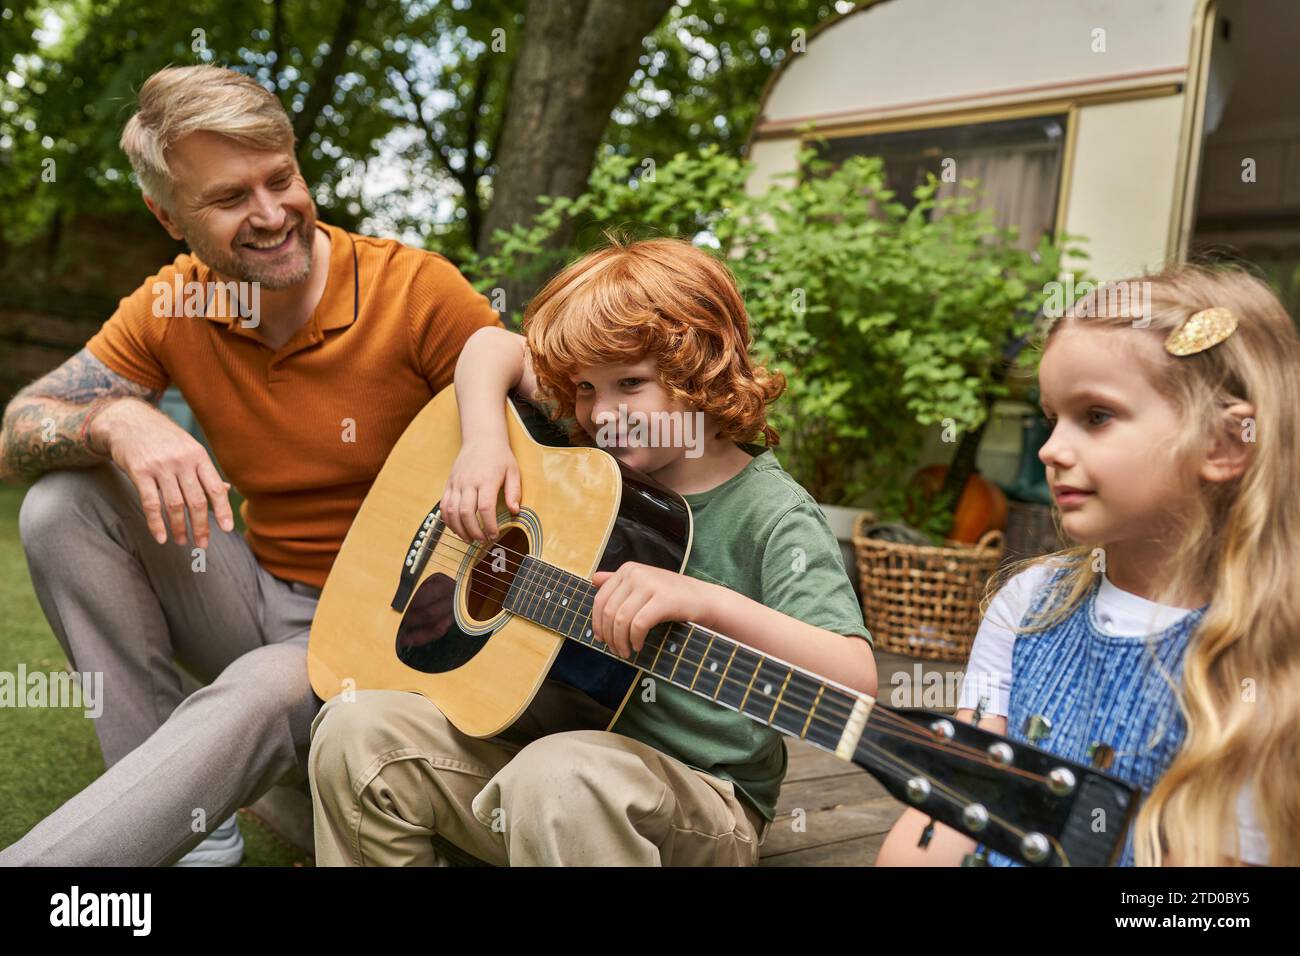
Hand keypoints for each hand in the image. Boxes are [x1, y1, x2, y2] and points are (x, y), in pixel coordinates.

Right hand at [93, 398, 233, 548]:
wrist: (128, 420)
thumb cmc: (164, 438)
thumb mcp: (189, 448)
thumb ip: (205, 471)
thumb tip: (226, 490)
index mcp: (198, 456)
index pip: (215, 488)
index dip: (223, 510)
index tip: (227, 529)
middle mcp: (182, 461)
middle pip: (196, 501)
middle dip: (201, 526)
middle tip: (203, 545)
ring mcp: (160, 467)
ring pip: (174, 505)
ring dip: (179, 527)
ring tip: (183, 541)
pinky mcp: (139, 472)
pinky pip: (150, 503)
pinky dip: (156, 523)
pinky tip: (161, 537)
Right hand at [440, 438, 520, 542]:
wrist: (481, 438)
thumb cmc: (499, 456)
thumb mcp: (513, 471)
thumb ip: (514, 492)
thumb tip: (515, 511)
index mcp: (487, 480)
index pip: (485, 507)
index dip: (489, 525)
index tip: (494, 534)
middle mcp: (469, 482)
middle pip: (466, 512)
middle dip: (473, 531)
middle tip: (482, 540)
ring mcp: (456, 483)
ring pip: (452, 511)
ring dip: (459, 529)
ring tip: (469, 539)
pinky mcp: (449, 484)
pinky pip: (443, 505)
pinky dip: (448, 520)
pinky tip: (456, 528)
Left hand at [590, 563, 717, 658]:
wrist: (704, 599)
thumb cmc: (672, 596)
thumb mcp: (643, 584)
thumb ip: (619, 582)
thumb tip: (594, 579)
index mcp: (628, 569)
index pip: (600, 599)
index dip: (596, 623)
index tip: (601, 639)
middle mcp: (636, 573)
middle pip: (609, 611)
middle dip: (609, 636)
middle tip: (616, 650)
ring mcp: (650, 584)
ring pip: (621, 620)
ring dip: (621, 641)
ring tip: (626, 652)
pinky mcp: (663, 599)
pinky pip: (638, 625)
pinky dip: (635, 639)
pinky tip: (639, 646)